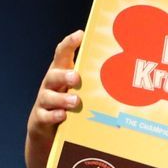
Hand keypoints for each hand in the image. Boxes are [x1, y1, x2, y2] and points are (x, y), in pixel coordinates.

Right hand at [25, 31, 82, 167]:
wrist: (48, 132)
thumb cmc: (72, 106)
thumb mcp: (82, 90)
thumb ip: (94, 80)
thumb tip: (128, 70)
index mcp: (61, 73)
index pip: (62, 54)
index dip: (69, 43)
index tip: (80, 34)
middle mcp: (51, 85)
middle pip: (53, 75)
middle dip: (64, 75)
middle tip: (76, 78)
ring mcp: (44, 102)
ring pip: (48, 97)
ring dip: (62, 99)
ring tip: (75, 102)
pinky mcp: (40, 119)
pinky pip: (45, 116)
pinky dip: (54, 116)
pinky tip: (63, 116)